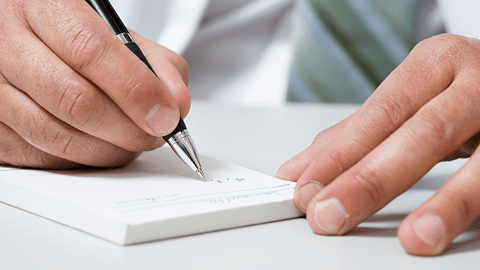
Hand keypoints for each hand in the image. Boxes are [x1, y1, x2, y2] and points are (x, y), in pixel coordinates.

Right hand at [0, 0, 189, 168]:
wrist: (23, 36)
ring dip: (108, 151)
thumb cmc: (72, 36)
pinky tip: (98, 145)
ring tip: (132, 141)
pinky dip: (81, 160)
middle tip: (154, 134)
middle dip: (128, 129)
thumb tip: (176, 105)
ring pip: (57, 137)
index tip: (166, 116)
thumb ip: (155, 64)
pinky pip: (41, 158)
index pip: (90, 52)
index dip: (135, 90)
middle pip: (74, 101)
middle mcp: (6, 45)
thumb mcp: (117, 34)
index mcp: (42, 7)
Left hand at [277, 34, 479, 255]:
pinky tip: (450, 230)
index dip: (339, 155)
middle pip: (419, 133)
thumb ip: (356, 134)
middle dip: (369, 180)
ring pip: (475, 160)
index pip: (378, 114)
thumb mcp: (412, 100)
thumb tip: (299, 170)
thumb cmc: (460, 89)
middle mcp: (473, 82)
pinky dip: (470, 206)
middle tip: (328, 215)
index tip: (305, 190)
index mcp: (433, 64)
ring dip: (443, 203)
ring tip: (414, 238)